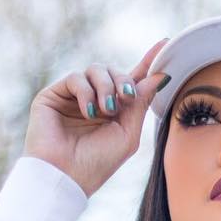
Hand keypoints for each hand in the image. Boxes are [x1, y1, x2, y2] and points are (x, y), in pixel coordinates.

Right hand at [23, 38, 171, 197]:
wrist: (65, 176)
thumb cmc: (97, 164)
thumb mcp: (127, 134)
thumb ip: (140, 104)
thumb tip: (158, 76)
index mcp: (113, 112)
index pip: (132, 81)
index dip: (148, 63)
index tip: (166, 44)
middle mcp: (94, 101)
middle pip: (115, 72)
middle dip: (124, 81)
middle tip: (125, 99)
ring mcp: (73, 97)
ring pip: (96, 70)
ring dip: (106, 87)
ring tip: (105, 111)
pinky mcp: (53, 95)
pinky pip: (76, 78)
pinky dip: (86, 92)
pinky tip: (89, 112)